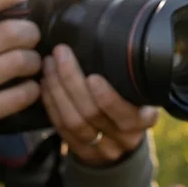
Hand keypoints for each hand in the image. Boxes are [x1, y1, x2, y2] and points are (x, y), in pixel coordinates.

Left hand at [40, 44, 158, 166]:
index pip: (126, 115)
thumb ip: (131, 75)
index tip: (93, 77)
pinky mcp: (81, 153)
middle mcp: (124, 138)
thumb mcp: (141, 91)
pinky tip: (45, 83)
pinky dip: (51, 104)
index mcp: (143, 121)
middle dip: (72, 81)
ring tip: (49, 64)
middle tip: (61, 53)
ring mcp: (101, 149)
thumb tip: (115, 34)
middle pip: (92, 114)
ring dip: (57, 90)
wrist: (125, 140)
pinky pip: (61, 128)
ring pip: (73, 122)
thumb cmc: (134, 103)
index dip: (108, 99)